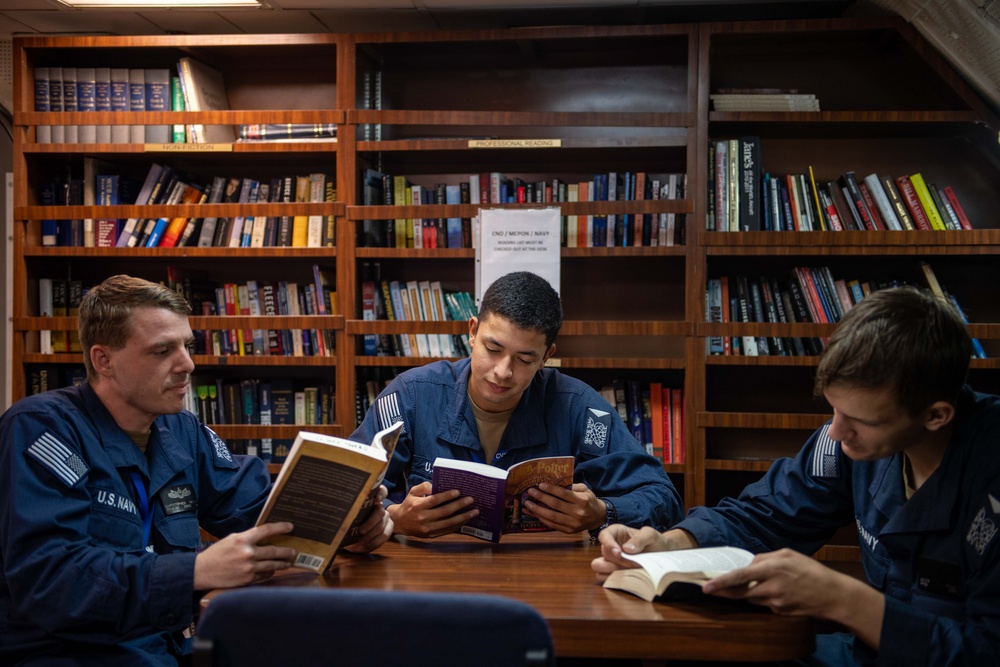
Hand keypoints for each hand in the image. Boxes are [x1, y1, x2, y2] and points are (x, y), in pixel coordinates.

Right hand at [193, 521, 295, 589]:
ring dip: (282, 564)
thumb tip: (265, 537)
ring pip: (272, 565)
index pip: (266, 530)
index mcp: (242, 539)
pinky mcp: (247, 580)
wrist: (202, 572)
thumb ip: (247, 538)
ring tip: (288, 563)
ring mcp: (248, 568)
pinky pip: (264, 576)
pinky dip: (269, 573)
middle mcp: (247, 553)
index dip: (280, 527)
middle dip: (286, 551)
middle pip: (273, 551)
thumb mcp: (231, 539)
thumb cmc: (216, 554)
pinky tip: (272, 571)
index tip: (290, 527)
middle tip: (293, 551)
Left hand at [343, 485, 393, 552]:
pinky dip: (373, 544)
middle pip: (380, 512)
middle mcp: (380, 507)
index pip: (381, 490)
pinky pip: (384, 537)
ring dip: (370, 537)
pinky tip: (363, 547)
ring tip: (359, 543)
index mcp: (370, 499)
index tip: (377, 499)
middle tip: (360, 532)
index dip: (381, 493)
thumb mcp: (345, 514)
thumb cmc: (348, 520)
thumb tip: (336, 514)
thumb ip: (345, 511)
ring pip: (382, 527)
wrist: (354, 531)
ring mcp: (386, 518)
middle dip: (370, 524)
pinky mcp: (388, 529)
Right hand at [387, 481, 477, 537]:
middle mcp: (422, 518)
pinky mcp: (431, 535)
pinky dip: (458, 525)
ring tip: (474, 512)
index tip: (458, 492)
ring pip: (448, 523)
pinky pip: (447, 531)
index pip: (434, 500)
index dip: (447, 496)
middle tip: (471, 500)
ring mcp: (427, 529)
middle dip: (459, 505)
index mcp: (417, 506)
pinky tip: (466, 520)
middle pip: (444, 512)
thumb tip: (435, 485)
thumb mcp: (412, 492)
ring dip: (463, 517)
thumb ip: (423, 487)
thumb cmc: (409, 504)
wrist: (400, 523)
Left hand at [523, 483, 605, 532]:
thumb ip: (572, 486)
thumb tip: (554, 483)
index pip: (563, 494)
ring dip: (537, 510)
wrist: (598, 517)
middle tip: (530, 492)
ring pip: (552, 517)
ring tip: (527, 504)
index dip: (551, 489)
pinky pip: (553, 525)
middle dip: (541, 498)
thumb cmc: (589, 500)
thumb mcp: (585, 490)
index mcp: (582, 500)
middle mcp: (577, 513)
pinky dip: (542, 519)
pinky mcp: (569, 531)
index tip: (540, 485)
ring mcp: (573, 524)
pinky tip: (534, 513)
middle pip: (555, 505)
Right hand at [591, 527, 695, 581]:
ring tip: (629, 571)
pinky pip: (604, 578)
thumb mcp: (651, 535)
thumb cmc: (655, 541)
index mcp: (616, 533)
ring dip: (612, 571)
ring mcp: (611, 561)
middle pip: (604, 553)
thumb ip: (640, 538)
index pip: (604, 535)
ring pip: (599, 566)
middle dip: (618, 560)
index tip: (619, 552)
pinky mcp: (613, 573)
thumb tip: (626, 548)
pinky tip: (627, 578)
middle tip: (633, 563)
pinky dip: (613, 580)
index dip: (608, 544)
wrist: (662, 555)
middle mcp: (611, 546)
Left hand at [702, 548, 884, 649]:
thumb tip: (748, 564)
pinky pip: (765, 604)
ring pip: (752, 598)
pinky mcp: (781, 612)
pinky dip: (764, 598)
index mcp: (773, 568)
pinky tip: (779, 592)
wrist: (833, 595)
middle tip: (710, 590)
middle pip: (741, 592)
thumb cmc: (811, 571)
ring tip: (763, 584)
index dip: (722, 583)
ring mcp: (777, 602)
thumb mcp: (789, 554)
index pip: (741, 576)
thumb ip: (766, 557)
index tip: (707, 587)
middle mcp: (772, 586)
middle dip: (725, 591)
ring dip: (748, 592)